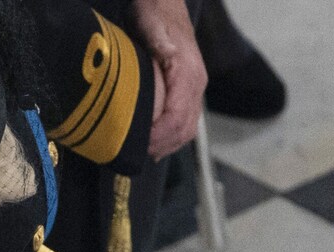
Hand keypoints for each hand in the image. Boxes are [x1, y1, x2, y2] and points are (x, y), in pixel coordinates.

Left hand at [131, 0, 206, 158]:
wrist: (165, 3)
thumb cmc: (155, 13)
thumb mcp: (152, 25)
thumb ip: (159, 44)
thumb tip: (167, 58)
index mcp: (188, 73)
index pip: (177, 117)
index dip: (158, 136)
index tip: (139, 144)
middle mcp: (197, 84)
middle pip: (184, 129)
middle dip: (161, 146)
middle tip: (136, 154)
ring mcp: (195, 90)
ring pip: (187, 130)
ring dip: (167, 146)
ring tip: (145, 152)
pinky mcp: (189, 93)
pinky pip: (185, 123)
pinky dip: (171, 139)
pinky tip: (155, 146)